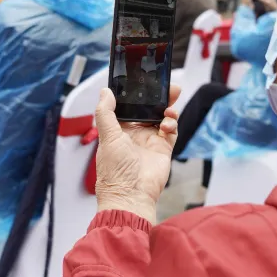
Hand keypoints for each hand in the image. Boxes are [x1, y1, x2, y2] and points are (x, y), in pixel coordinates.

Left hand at [93, 86, 180, 222]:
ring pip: (162, 117)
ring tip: (170, 106)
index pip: (130, 106)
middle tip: (170, 88)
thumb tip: (105, 91)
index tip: (146, 82)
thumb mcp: (107, 137)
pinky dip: (172, 124)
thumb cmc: (115, 170)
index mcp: (119, 129)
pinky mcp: (163, 148)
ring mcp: (150, 140)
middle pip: (149, 109)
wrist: (131, 194)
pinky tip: (168, 123)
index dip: (137, 95)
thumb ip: (106, 112)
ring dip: (168, 109)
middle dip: (159, 98)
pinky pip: (171, 131)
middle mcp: (135, 133)